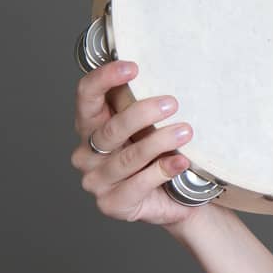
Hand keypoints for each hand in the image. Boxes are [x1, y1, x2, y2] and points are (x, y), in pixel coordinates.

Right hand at [70, 61, 202, 228]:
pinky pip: (139, 184)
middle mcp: (86, 154)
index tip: (133, 67)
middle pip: (109, 130)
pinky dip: (163, 170)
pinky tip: (181, 161)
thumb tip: (171, 72)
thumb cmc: (157, 154)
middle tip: (172, 103)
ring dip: (159, 142)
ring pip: (127, 157)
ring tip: (185, 131)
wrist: (173, 197)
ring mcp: (97, 182)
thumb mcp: (148, 125)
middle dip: (141, 113)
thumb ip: (145, 105)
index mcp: (90, 126)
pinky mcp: (112, 204)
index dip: (104, 78)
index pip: (86, 96)